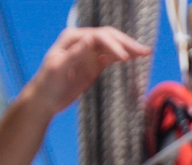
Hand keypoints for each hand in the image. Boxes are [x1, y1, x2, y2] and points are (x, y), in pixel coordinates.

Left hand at [27, 28, 151, 115]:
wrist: (45, 100)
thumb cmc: (47, 84)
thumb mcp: (58, 69)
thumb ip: (75, 54)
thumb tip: (91, 40)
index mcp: (73, 39)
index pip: (98, 37)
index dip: (113, 45)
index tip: (125, 58)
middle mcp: (83, 42)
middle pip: (108, 38)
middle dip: (126, 43)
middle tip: (144, 51)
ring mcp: (89, 54)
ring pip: (112, 47)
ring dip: (128, 49)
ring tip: (146, 53)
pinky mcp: (93, 66)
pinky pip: (111, 59)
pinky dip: (122, 58)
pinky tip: (134, 60)